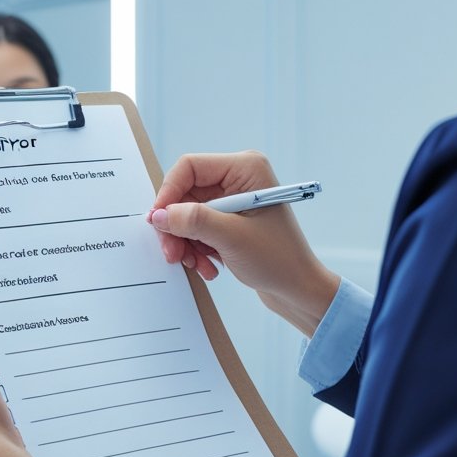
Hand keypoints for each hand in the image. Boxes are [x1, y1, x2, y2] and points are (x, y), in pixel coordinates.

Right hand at [149, 150, 339, 335]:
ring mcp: (234, 200)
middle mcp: (239, 179)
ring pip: (188, 214)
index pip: (190, 167)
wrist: (298, 290)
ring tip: (197, 265)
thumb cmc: (279, 260)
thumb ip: (193, 221)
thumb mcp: (231, 238)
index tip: (157, 221)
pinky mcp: (230, 220)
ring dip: (186, 242)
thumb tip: (158, 215)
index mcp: (245, 169)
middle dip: (177, 226)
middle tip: (173, 253)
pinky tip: (208, 266)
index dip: (169, 193)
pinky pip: (198, 228)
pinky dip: (196, 248)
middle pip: (186, 193)